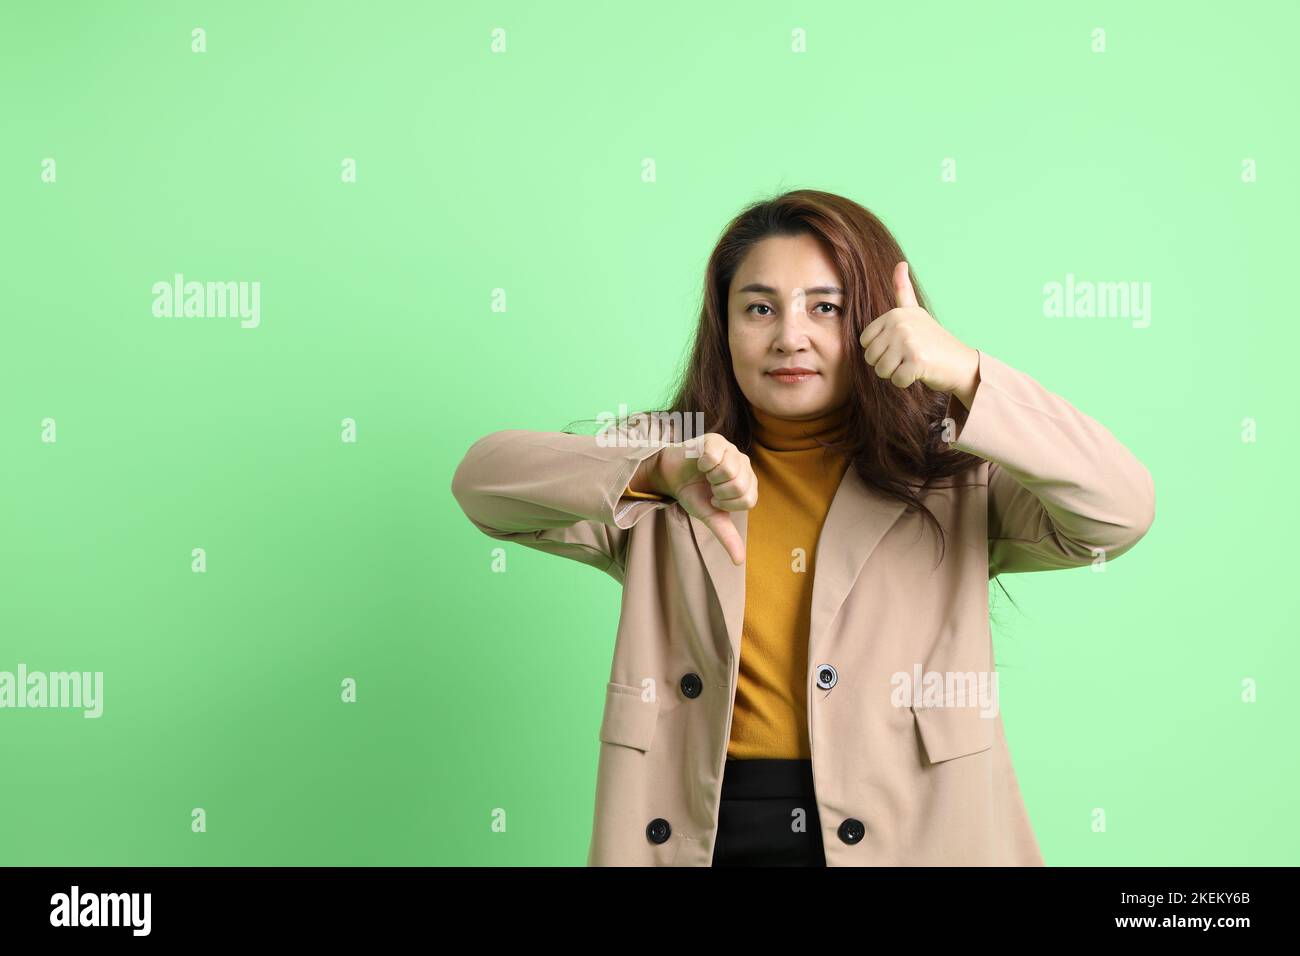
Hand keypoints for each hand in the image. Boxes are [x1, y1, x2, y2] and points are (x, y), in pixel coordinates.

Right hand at [651, 433, 755, 564]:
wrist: (670, 476)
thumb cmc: (693, 493)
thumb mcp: (711, 517)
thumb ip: (727, 536)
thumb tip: (739, 561)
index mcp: (748, 482)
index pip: (748, 500)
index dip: (727, 504)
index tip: (715, 499)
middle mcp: (744, 464)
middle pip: (740, 485)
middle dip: (718, 491)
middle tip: (709, 486)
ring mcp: (731, 449)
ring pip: (729, 470)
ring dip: (710, 477)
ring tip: (705, 474)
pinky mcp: (715, 439)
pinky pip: (715, 457)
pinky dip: (703, 464)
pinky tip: (700, 462)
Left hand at [859, 262, 978, 403]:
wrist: (960, 362)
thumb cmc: (933, 340)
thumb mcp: (915, 312)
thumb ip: (902, 290)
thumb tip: (900, 263)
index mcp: (895, 314)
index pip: (865, 342)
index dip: (880, 350)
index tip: (900, 346)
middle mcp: (900, 324)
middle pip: (871, 358)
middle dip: (887, 364)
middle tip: (908, 357)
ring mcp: (909, 342)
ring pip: (881, 371)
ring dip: (896, 373)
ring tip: (913, 363)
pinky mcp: (917, 361)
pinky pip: (896, 380)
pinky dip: (906, 382)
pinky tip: (920, 372)